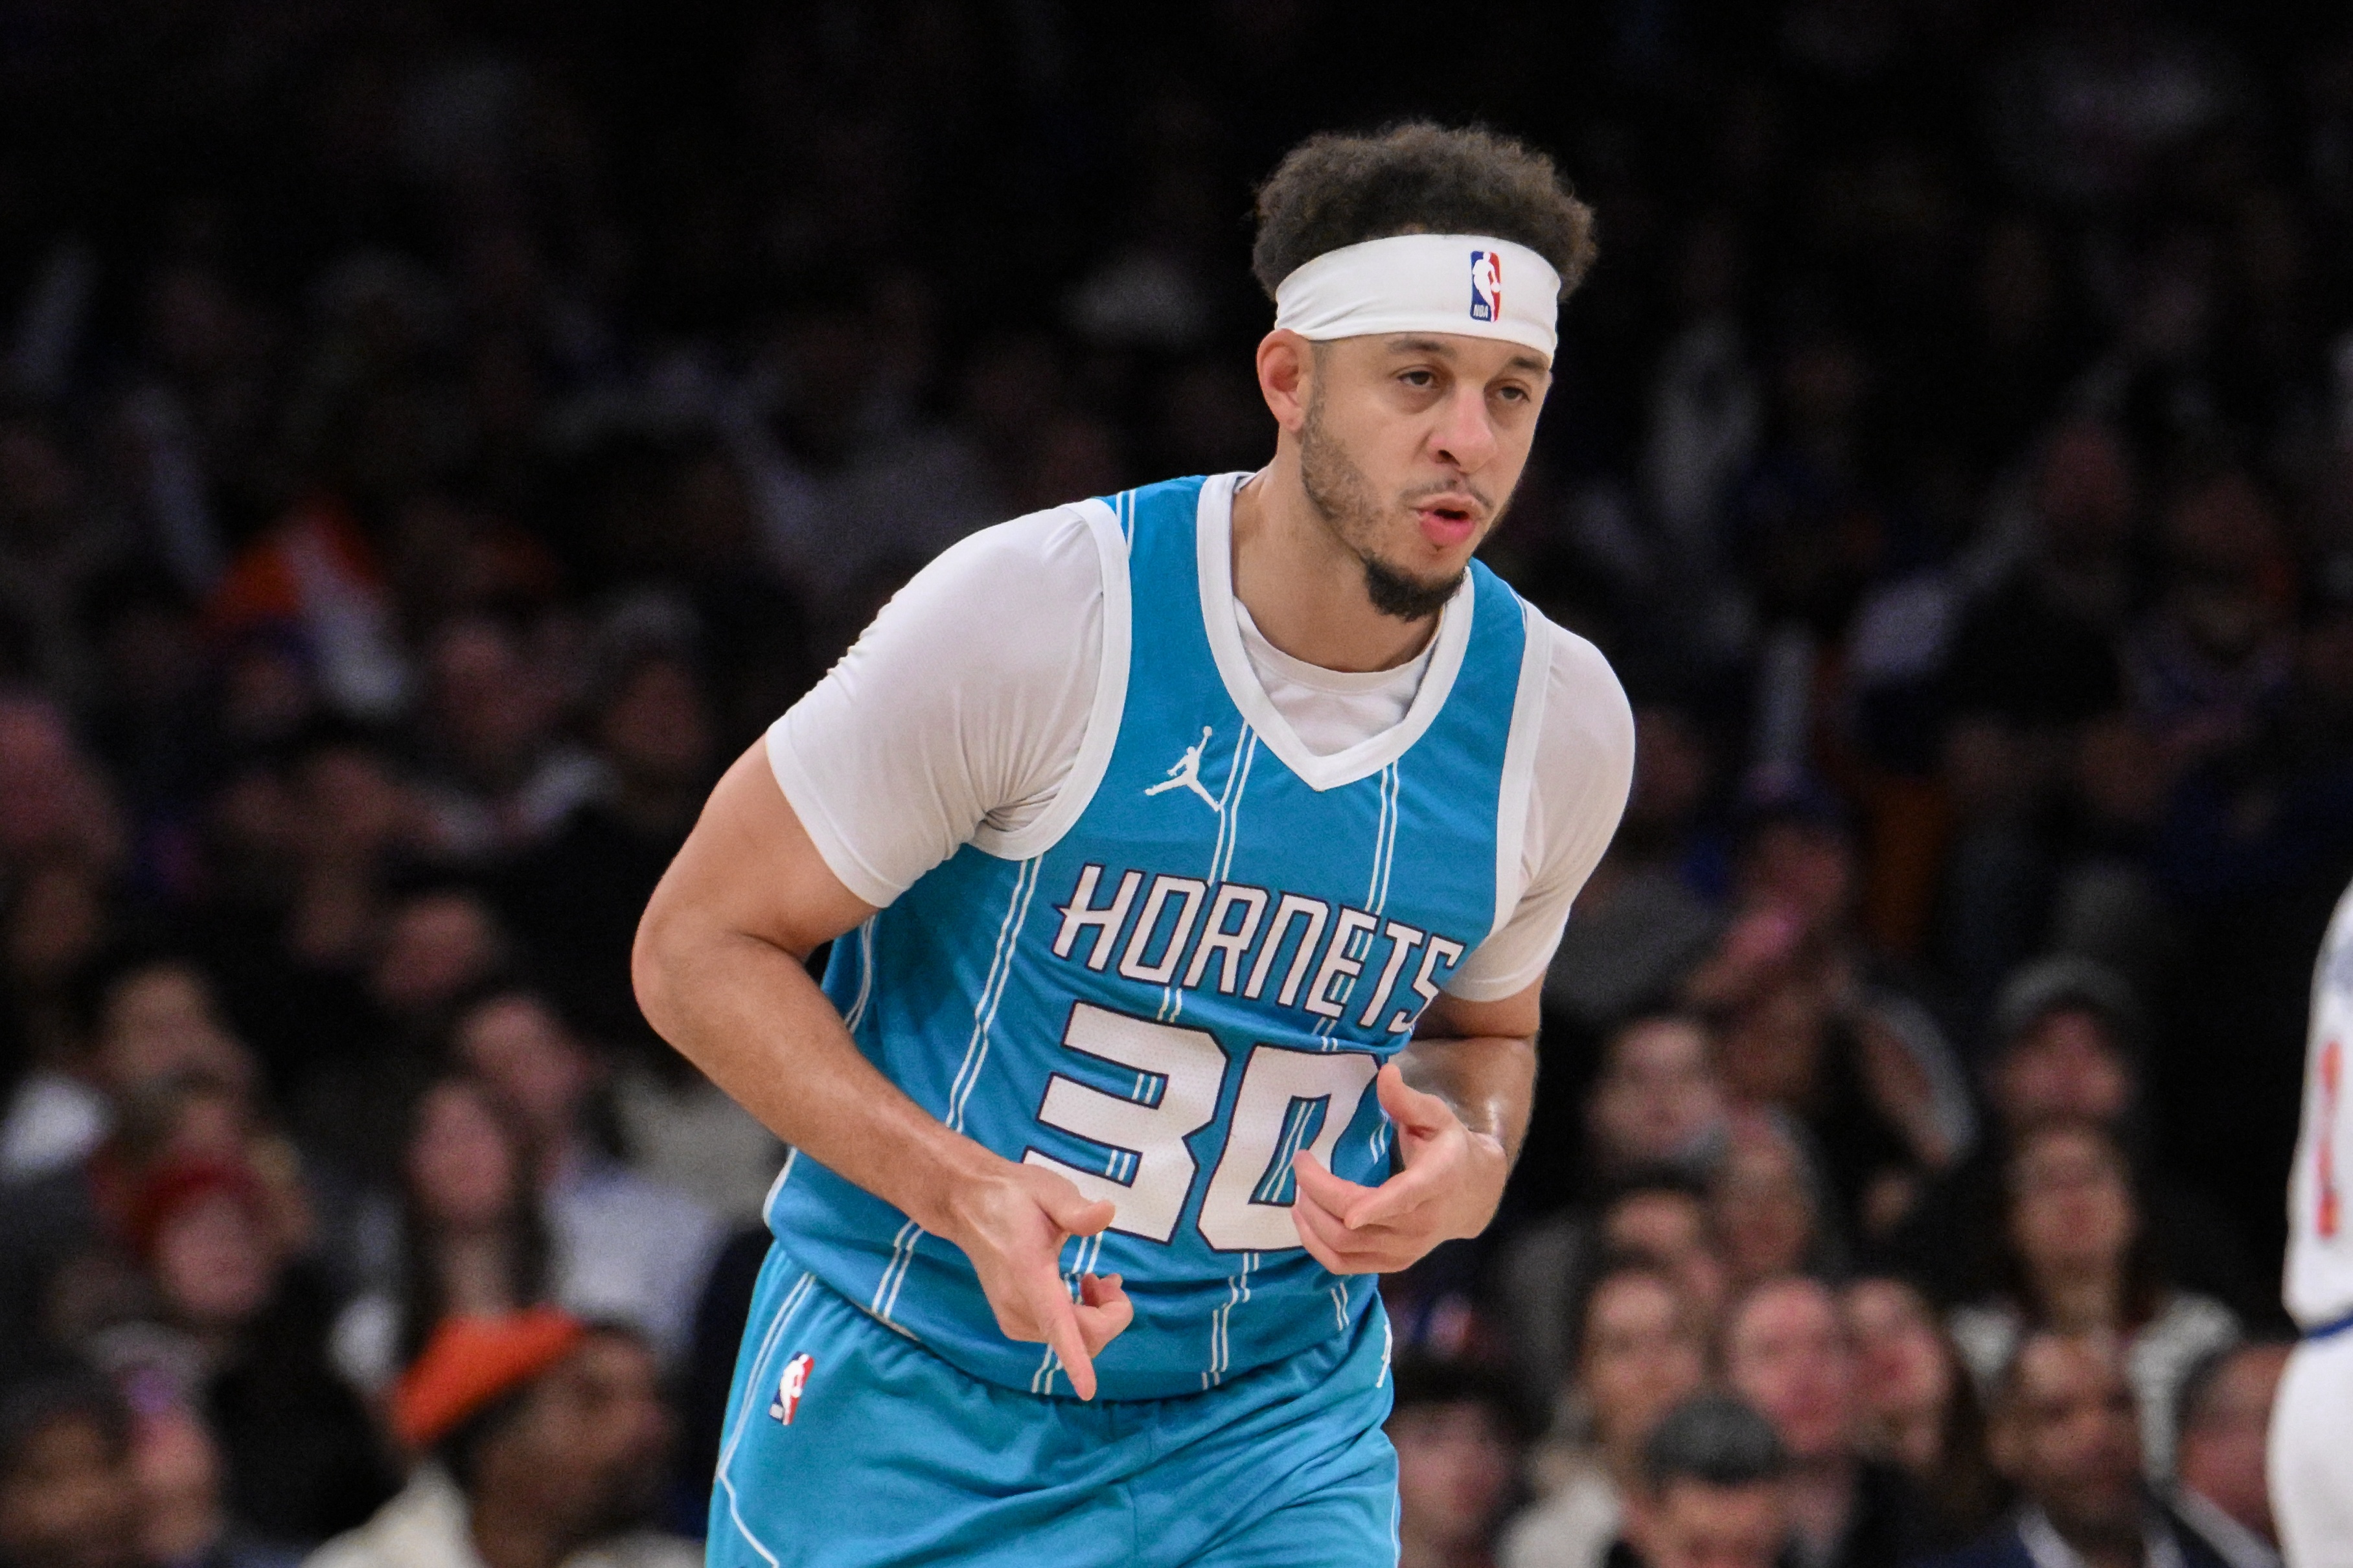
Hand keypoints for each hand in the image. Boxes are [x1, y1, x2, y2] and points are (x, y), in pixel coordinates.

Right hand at [939, 1159, 1132, 1398]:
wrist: (968, 1205)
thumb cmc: (1014, 1195)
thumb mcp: (1049, 1190)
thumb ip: (1077, 1209)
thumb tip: (1108, 1213)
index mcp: (1030, 1275)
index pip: (1056, 1323)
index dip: (1075, 1359)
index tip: (1088, 1390)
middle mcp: (1018, 1306)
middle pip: (1081, 1337)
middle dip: (1110, 1315)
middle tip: (1110, 1279)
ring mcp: (1013, 1318)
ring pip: (1073, 1341)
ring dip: (1097, 1316)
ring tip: (1094, 1279)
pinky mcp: (1012, 1323)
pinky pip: (1059, 1337)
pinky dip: (1080, 1322)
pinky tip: (1079, 1290)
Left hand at [1288, 1063, 1505, 1274]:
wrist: (1473, 1195)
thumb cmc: (1449, 1148)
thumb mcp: (1436, 1116)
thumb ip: (1408, 1099)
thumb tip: (1386, 1072)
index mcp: (1434, 1183)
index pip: (1403, 1200)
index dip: (1374, 1207)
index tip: (1347, 1211)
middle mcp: (1421, 1224)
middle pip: (1357, 1224)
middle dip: (1318, 1195)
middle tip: (1300, 1164)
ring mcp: (1406, 1250)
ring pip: (1346, 1248)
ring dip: (1312, 1221)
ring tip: (1297, 1192)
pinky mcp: (1393, 1263)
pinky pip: (1345, 1265)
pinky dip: (1317, 1247)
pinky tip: (1304, 1221)